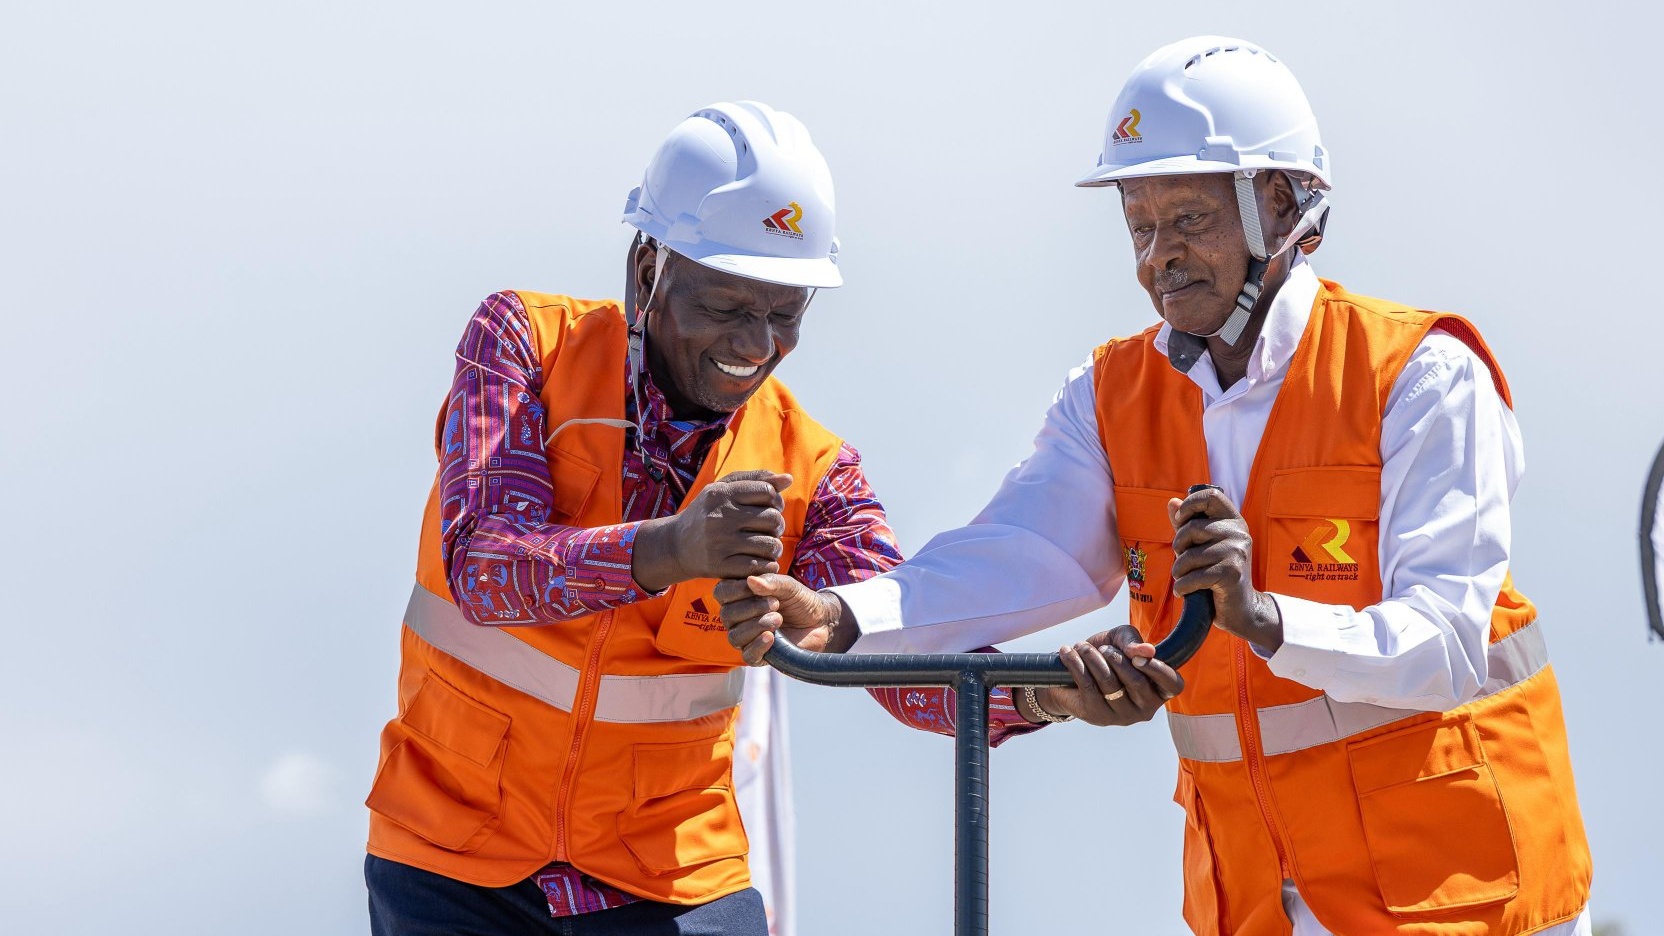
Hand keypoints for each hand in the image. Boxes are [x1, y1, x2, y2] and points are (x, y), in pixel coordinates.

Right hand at [632, 470, 791, 590]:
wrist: (676, 545)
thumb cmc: (707, 513)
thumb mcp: (724, 489)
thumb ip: (755, 480)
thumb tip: (788, 478)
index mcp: (721, 494)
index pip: (767, 491)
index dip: (775, 500)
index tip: (769, 508)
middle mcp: (720, 517)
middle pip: (772, 518)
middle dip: (778, 524)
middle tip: (771, 530)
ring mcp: (719, 543)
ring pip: (769, 544)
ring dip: (775, 547)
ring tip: (768, 546)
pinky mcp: (719, 566)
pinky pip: (757, 566)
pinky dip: (766, 565)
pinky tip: (761, 561)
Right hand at [717, 573, 853, 664]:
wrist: (820, 622)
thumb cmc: (800, 601)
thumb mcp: (788, 586)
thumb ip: (771, 582)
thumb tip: (751, 580)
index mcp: (740, 597)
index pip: (722, 592)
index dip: (737, 588)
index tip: (759, 586)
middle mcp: (738, 618)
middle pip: (727, 615)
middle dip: (751, 607)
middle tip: (775, 604)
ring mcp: (747, 638)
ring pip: (735, 636)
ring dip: (756, 625)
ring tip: (778, 618)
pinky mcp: (758, 656)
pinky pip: (747, 655)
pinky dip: (758, 646)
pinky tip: (772, 637)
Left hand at [1029, 626, 1183, 725]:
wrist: (1075, 670)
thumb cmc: (1108, 653)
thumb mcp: (1121, 639)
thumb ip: (1133, 642)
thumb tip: (1147, 651)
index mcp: (1160, 690)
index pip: (1172, 684)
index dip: (1156, 669)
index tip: (1136, 655)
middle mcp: (1146, 708)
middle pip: (1136, 681)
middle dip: (1117, 658)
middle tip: (1103, 648)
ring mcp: (1122, 716)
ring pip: (1110, 683)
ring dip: (1093, 659)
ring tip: (1082, 647)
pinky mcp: (1097, 716)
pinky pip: (1088, 686)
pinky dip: (1076, 665)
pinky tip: (1068, 653)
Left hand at [1167, 487, 1282, 651]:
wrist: (1241, 607)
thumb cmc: (1218, 572)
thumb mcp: (1204, 545)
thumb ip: (1188, 524)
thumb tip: (1172, 502)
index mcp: (1233, 521)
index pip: (1211, 496)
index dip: (1190, 505)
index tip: (1181, 520)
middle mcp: (1239, 533)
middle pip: (1191, 528)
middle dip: (1178, 547)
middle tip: (1183, 562)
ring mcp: (1236, 552)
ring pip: (1188, 556)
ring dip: (1179, 572)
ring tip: (1185, 578)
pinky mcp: (1230, 573)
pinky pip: (1193, 576)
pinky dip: (1183, 587)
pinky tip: (1185, 591)